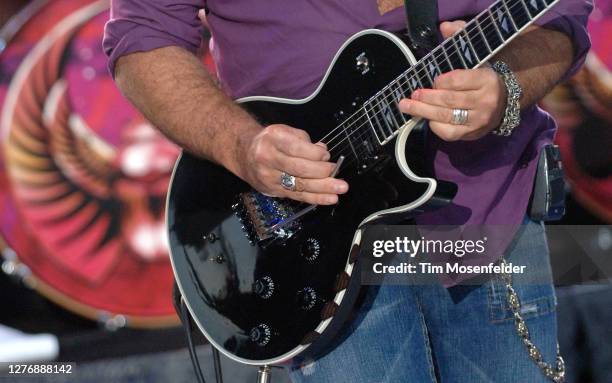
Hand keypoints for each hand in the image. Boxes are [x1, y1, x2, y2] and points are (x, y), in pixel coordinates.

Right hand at [235, 124, 348, 204]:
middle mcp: (268, 158)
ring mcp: (270, 177)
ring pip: (299, 185)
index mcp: (273, 139)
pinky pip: (297, 196)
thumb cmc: (270, 141)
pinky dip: (316, 198)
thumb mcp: (284, 131)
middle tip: (335, 172)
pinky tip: (330, 198)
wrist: (245, 154)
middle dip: (321, 172)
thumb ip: (304, 140)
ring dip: (323, 188)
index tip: (326, 156)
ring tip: (340, 188)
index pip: (295, 148)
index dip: (314, 154)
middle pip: (298, 169)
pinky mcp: (274, 191)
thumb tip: (323, 152)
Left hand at [398, 20, 506, 140]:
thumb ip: (460, 38)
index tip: (433, 80)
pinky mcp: (472, 134)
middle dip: (426, 97)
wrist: (504, 102)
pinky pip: (449, 133)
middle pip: (448, 100)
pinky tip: (427, 119)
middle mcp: (485, 101)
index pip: (457, 81)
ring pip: (446, 116)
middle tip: (411, 94)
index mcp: (486, 79)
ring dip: (423, 111)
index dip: (440, 81)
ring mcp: (479, 120)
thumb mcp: (476, 56)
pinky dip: (435, 126)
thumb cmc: (482, 78)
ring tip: (407, 106)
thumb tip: (444, 27)